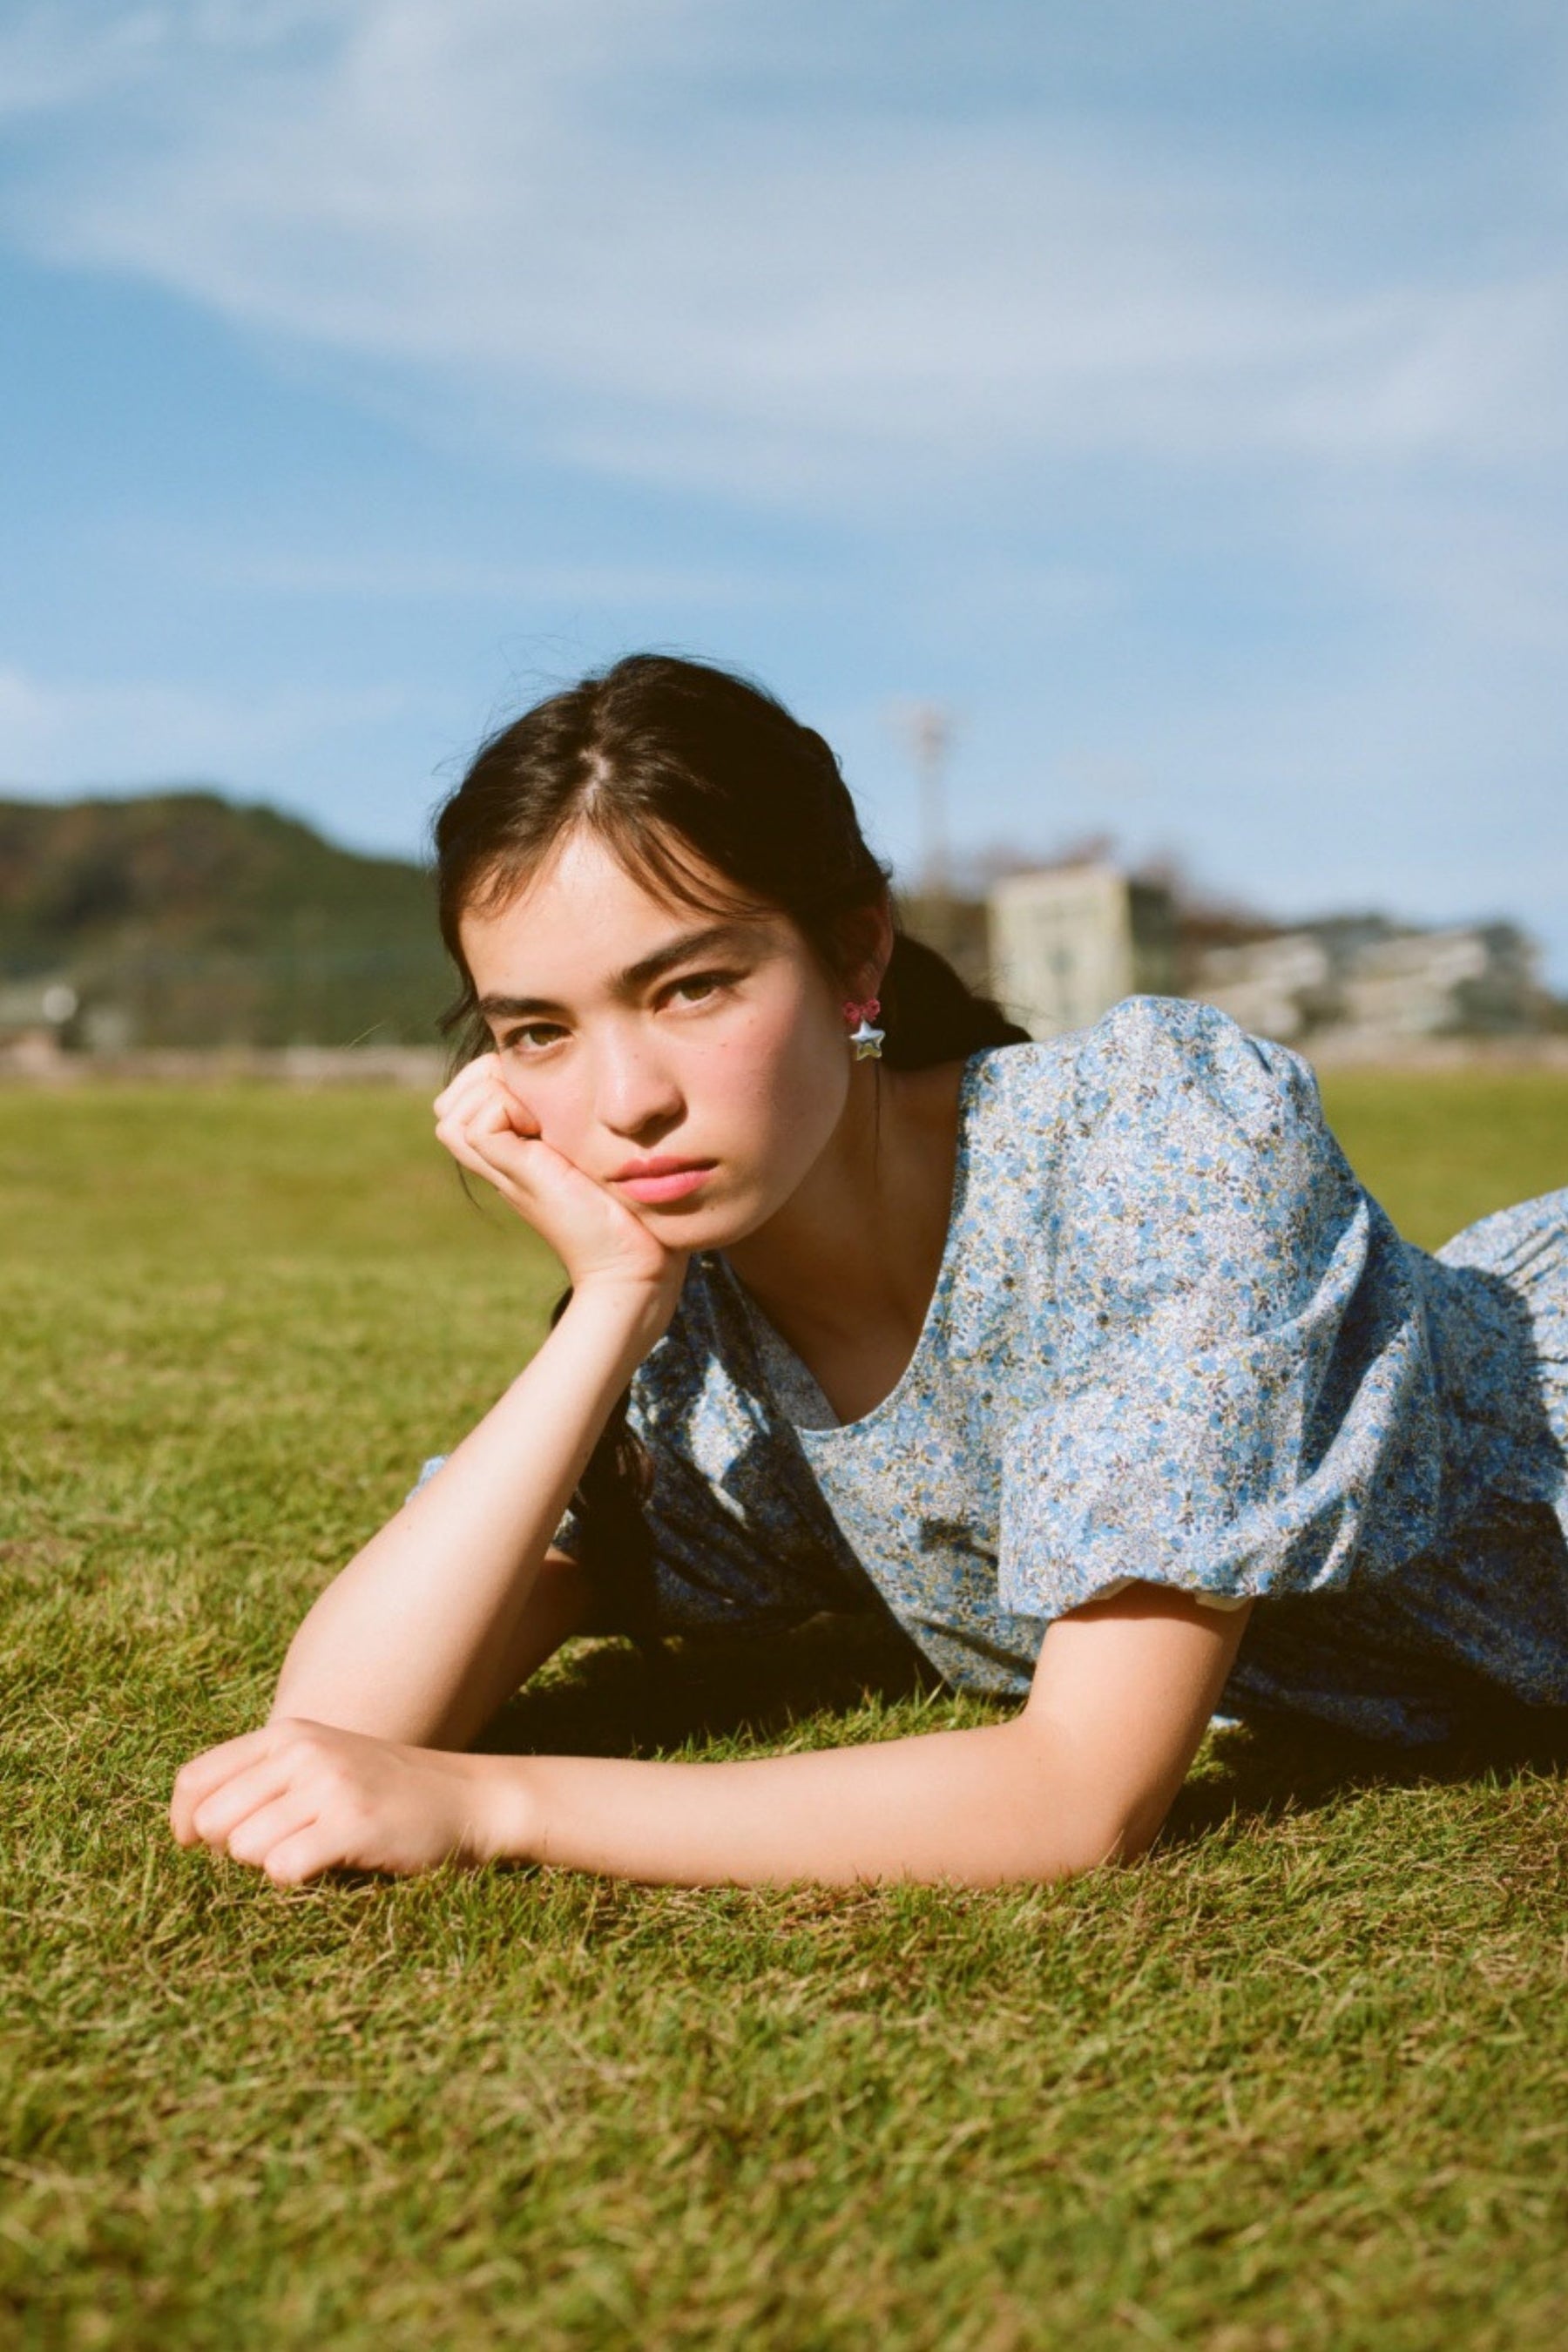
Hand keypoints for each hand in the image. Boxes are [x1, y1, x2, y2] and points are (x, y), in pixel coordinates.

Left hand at [169, 1718, 516, 1886]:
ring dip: (270, 1865)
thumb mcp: (320, 1764)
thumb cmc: (383, 1790)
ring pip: (245, 1849)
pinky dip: (296, 1879)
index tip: (197, 1849)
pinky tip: (328, 1865)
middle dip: (232, 1850)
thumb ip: (261, 1780)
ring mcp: (328, 1785)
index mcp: (286, 1734)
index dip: (182, 1823)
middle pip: (211, 1821)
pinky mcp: (351, 1823)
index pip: (193, 1780)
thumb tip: (186, 1826)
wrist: (467, 1798)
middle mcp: (301, 1751)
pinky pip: (283, 1868)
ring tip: (312, 1852)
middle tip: (279, 1850)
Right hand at [433, 1053, 685, 1315]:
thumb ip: (584, 1130)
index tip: (540, 1089)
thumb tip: (598, 1087)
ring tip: (538, 1112)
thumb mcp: (599, 1156)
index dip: (490, 1078)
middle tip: (534, 1095)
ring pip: (451, 1112)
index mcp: (515, 1156)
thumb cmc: (631, 1214)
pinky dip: (506, 1107)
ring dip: (493, 1091)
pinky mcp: (516, 1174)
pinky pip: (480, 1123)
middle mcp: (500, 1163)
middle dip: (482, 1078)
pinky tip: (544, 1127)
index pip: (465, 1101)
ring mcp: (504, 1170)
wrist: (633, 1266)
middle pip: (448, 1106)